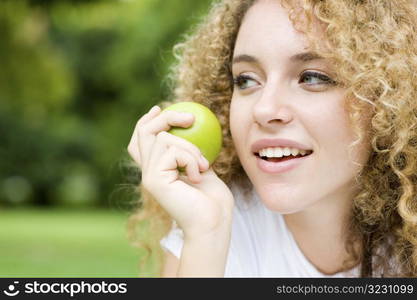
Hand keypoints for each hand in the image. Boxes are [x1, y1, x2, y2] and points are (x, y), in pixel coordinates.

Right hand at [127, 105, 233, 238]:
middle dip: (166, 118)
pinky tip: (198, 175)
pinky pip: (172, 150)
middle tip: (191, 118)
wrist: (213, 223)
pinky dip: (191, 158)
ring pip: (163, 138)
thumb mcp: (201, 167)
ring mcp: (148, 176)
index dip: (145, 122)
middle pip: (144, 132)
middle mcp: (149, 172)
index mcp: (158, 169)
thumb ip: (189, 152)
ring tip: (203, 166)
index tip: (158, 109)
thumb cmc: (213, 200)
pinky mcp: (153, 179)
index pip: (141, 140)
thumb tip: (191, 127)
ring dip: (190, 148)